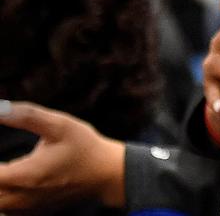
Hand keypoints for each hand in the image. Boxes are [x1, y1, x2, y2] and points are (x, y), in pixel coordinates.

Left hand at [0, 101, 125, 209]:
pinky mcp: (33, 212)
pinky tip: (10, 182)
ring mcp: (27, 209)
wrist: (107, 174)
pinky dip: (4, 196)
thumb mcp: (60, 124)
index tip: (1, 152)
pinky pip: (7, 211)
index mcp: (26, 176)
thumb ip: (27, 115)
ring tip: (5, 168)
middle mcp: (22, 198)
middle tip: (3, 160)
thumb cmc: (84, 146)